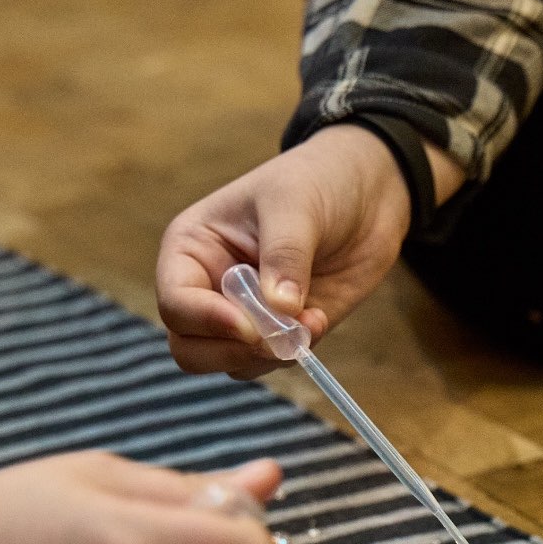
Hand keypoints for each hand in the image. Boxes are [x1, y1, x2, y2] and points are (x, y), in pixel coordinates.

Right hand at [157, 124, 463, 376]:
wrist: (366, 191)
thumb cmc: (315, 180)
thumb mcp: (295, 205)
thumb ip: (284, 256)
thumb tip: (280, 309)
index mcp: (191, 250)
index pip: (176, 303)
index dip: (206, 321)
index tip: (249, 325)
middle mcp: (208, 288)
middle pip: (190, 349)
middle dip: (232, 350)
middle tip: (276, 336)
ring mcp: (244, 314)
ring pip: (232, 362)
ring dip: (271, 353)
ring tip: (310, 319)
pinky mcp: (280, 331)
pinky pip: (272, 362)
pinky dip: (293, 352)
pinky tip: (318, 319)